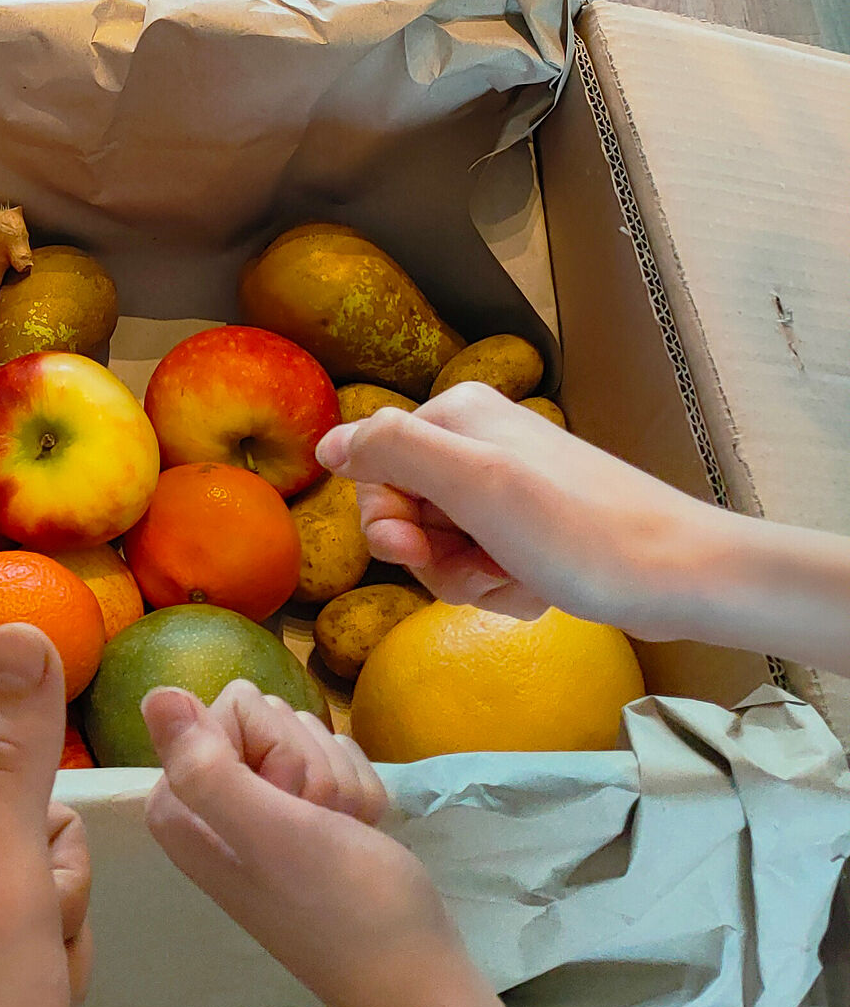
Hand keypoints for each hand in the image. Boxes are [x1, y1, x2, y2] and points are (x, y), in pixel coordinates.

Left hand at [0, 625, 92, 1006]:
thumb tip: (21, 626)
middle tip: (23, 974)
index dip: (62, 877)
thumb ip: (18, 756)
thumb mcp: (6, 879)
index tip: (31, 925)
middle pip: (45, 855)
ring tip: (14, 1004)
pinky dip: (26, 991)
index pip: (50, 806)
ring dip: (50, 960)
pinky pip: (11, 955)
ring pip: (37, 909)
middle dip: (58, 921)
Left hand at [142, 680, 447, 1006]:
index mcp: (180, 804)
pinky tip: (357, 836)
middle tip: (318, 828)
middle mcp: (208, 802)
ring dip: (338, 784)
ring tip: (338, 838)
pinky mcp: (304, 814)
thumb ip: (204, 767)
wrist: (415, 970)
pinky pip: (335, 761)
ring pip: (307, 737)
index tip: (289, 806)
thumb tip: (154, 694)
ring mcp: (258, 808)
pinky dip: (358, 796)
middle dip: (310, 767)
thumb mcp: (268, 832)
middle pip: (269, 718)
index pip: (232, 708)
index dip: (277, 749)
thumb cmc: (343, 906)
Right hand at [314, 381, 718, 639]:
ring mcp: (502, 487)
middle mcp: (475, 443)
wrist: (681, 576)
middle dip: (434, 559)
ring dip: (469, 579)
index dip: (389, 525)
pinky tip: (535, 588)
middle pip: (403, 514)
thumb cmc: (581, 531)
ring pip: (439, 548)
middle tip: (483, 568)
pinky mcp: (527, 527)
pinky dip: (500, 587)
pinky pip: (478, 564)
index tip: (424, 549)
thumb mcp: (475, 482)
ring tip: (518, 580)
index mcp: (454, 418)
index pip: (371, 474)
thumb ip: (392, 450)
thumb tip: (326, 444)